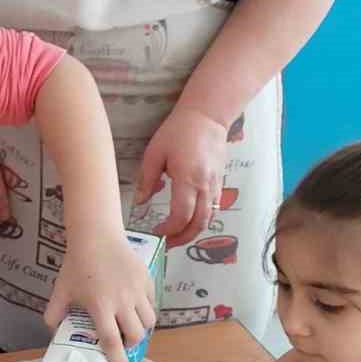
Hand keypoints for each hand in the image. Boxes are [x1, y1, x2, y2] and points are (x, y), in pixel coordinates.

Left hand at [48, 232, 156, 361]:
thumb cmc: (78, 264)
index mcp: (100, 306)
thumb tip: (52, 330)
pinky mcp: (147, 280)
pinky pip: (152, 304)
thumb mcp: (61, 290)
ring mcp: (137, 291)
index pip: (112, 342)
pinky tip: (135, 308)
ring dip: (140, 329)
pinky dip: (146, 311)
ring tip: (130, 325)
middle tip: (121, 343)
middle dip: (130, 345)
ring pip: (148, 322)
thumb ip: (54, 312)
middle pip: (135, 335)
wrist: (97, 236)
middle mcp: (122, 302)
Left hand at [134, 107, 227, 248]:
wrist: (208, 117)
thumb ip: (147, 180)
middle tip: (166, 245)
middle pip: (198, 224)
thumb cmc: (178, 131)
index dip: (169, 230)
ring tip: (176, 237)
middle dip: (182, 239)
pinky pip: (214, 209)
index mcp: (188, 179)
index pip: (181, 215)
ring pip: (208, 219)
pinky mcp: (220, 183)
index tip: (156, 232)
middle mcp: (205, 186)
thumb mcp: (155, 153)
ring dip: (193, 232)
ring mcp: (216, 186)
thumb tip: (140, 202)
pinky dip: (201, 220)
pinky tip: (189, 221)